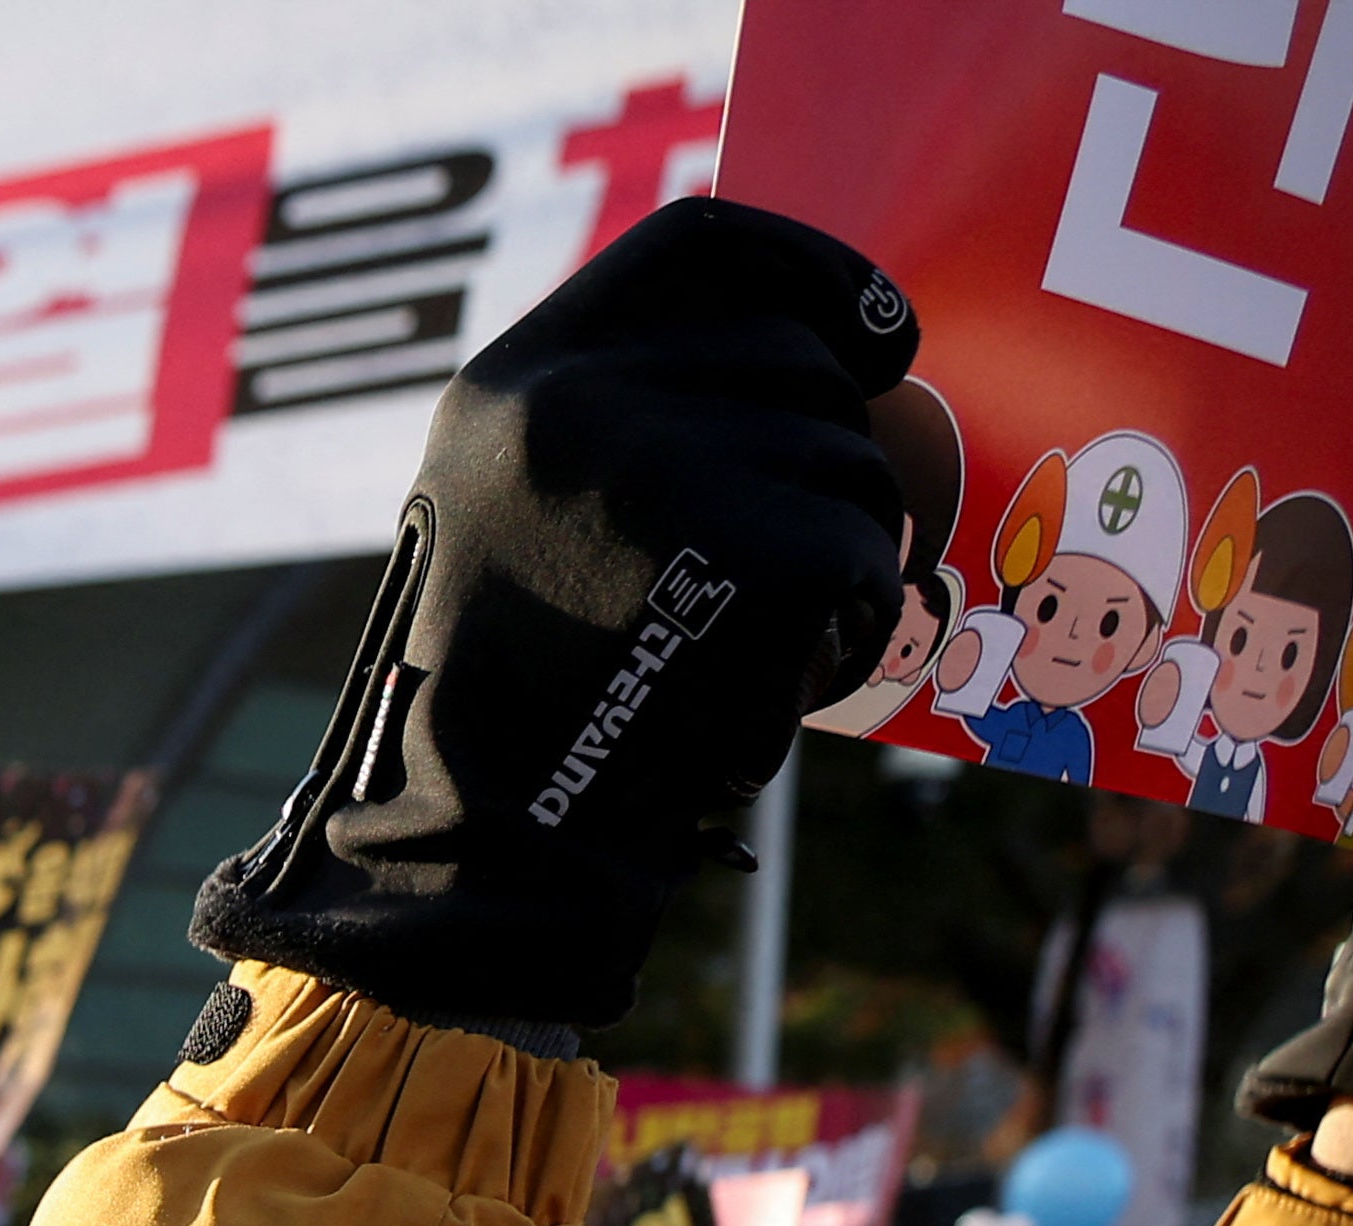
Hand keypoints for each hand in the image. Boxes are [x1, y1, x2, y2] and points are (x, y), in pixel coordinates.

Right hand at [193, 198, 917, 1031]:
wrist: (479, 850)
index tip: (873, 336)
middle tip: (767, 571)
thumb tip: (816, 360)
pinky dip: (850, 627)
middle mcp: (578, 406)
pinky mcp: (751, 557)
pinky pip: (866, 558)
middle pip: (796, 365)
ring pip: (851, 465)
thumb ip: (621, 422)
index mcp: (510, 386)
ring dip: (841, 556)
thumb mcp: (514, 517)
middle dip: (823, 459)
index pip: (699, 249)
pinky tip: (778, 681)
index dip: (808, 273)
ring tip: (747, 644)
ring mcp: (665, 475)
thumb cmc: (517, 702)